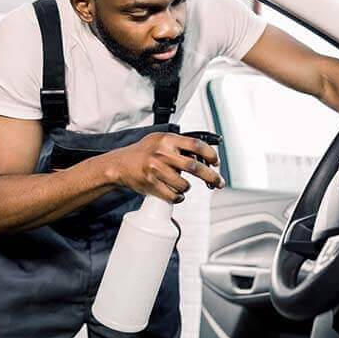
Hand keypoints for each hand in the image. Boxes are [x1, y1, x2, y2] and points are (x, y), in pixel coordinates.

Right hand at [106, 132, 224, 202]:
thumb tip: (204, 157)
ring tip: (181, 185)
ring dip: (186, 188)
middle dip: (211, 177)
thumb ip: (180, 146)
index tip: (216, 162)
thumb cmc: (144, 153)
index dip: (210, 154)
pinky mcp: (151, 184)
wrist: (120, 164)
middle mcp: (162, 153)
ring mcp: (155, 169)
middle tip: (218, 182)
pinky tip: (174, 193)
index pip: (196, 145)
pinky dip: (178, 197)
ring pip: (184, 185)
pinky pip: (173, 196)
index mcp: (167, 140)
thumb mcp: (161, 140)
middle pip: (195, 167)